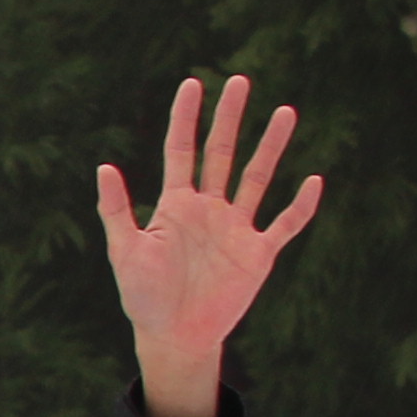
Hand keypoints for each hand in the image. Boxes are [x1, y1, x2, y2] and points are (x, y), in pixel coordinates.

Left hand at [96, 74, 319, 416]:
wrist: (173, 335)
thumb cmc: (143, 297)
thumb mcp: (126, 251)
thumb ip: (117, 210)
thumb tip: (103, 166)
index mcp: (176, 206)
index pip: (182, 151)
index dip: (186, 118)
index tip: (193, 83)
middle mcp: (209, 209)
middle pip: (222, 153)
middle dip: (230, 118)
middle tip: (241, 81)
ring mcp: (236, 228)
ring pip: (257, 177)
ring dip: (271, 146)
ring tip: (285, 112)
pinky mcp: (258, 253)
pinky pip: (285, 224)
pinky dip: (300, 205)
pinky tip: (313, 181)